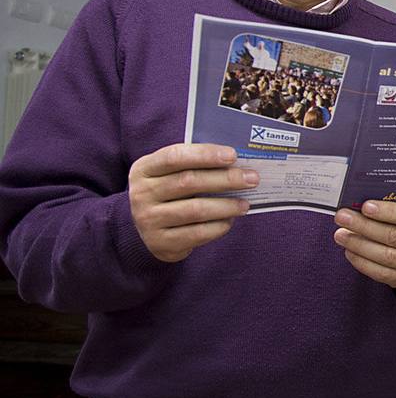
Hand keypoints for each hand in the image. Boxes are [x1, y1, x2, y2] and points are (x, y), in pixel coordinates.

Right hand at [128, 143, 257, 261]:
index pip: (175, 156)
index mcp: (144, 169)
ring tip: (245, 204)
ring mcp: (148, 220)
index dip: (205, 155)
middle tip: (252, 178)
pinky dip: (218, 226)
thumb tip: (237, 163)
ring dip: (226, 206)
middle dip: (225, 179)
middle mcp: (141, 193)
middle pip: (188, 181)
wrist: (146, 232)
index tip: (233, 155)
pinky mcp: (161, 242)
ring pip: (196, 210)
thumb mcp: (170, 175)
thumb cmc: (169, 195)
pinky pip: (197, 233)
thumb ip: (195, 166)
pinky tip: (230, 220)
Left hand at [334, 200, 395, 287]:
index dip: (389, 212)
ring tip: (340, 234)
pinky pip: (381, 273)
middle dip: (365, 226)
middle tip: (343, 217)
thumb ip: (393, 206)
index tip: (366, 206)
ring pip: (386, 256)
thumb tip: (360, 204)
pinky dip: (362, 262)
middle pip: (394, 236)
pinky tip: (349, 251)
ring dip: (359, 244)